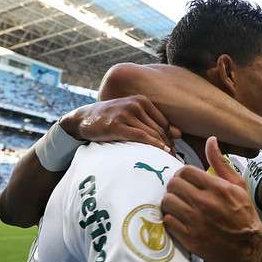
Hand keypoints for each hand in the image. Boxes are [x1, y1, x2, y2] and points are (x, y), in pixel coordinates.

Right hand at [60, 95, 180, 152]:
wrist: (83, 119)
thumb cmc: (111, 119)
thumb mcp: (133, 116)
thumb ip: (153, 122)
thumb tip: (179, 133)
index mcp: (142, 101)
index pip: (163, 122)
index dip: (170, 139)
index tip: (173, 152)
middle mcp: (135, 104)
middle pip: (159, 129)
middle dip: (168, 145)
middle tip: (173, 160)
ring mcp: (125, 113)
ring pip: (152, 133)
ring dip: (162, 148)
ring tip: (167, 160)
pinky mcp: (116, 125)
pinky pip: (141, 136)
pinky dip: (153, 144)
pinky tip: (160, 152)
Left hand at [162, 137, 261, 261]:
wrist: (250, 244)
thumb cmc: (244, 212)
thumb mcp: (238, 185)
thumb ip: (221, 162)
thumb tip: (211, 140)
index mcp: (217, 188)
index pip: (186, 171)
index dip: (184, 174)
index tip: (187, 180)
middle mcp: (205, 203)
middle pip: (173, 185)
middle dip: (175, 187)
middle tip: (181, 192)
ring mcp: (196, 221)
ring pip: (167, 202)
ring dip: (171, 202)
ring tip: (178, 205)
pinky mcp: (189, 238)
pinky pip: (168, 221)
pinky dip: (171, 219)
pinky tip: (180, 219)